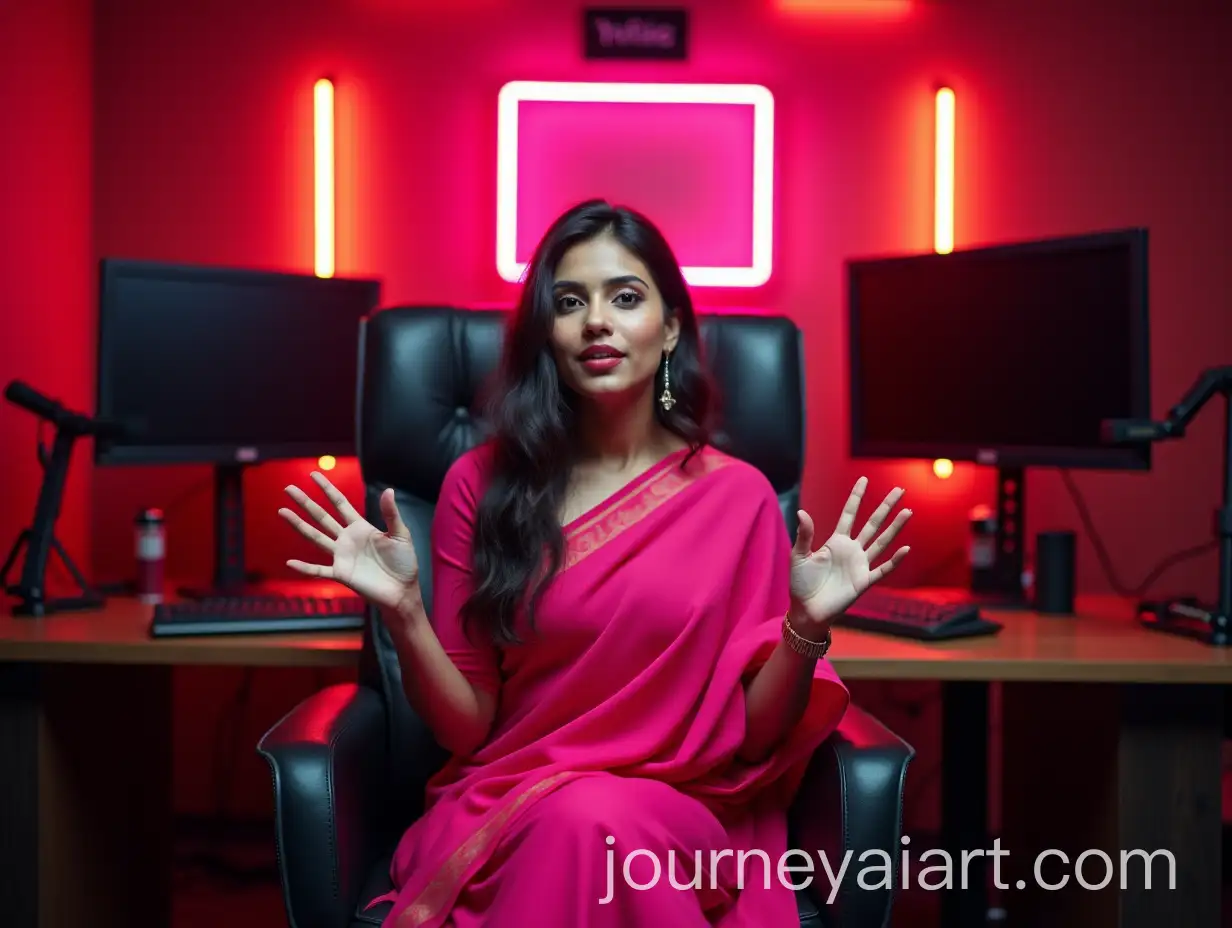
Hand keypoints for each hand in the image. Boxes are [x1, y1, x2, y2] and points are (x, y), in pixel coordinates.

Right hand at [278, 471, 419, 612]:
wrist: (402, 590)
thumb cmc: (404, 563)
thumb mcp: (400, 535)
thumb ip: (391, 514)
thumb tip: (388, 490)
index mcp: (360, 527)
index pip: (339, 503)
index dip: (327, 489)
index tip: (313, 474)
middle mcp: (347, 539)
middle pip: (322, 517)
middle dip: (305, 502)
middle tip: (289, 488)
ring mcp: (341, 556)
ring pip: (315, 537)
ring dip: (298, 525)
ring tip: (282, 511)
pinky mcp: (341, 574)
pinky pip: (319, 571)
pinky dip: (305, 568)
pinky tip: (290, 562)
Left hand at [789, 477, 912, 633]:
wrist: (807, 611)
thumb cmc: (800, 584)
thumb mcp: (799, 556)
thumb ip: (804, 535)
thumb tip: (802, 512)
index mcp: (836, 541)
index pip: (849, 514)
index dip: (856, 497)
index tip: (864, 479)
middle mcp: (851, 550)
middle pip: (872, 524)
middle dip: (885, 507)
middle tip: (899, 490)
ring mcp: (860, 565)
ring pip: (881, 542)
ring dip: (895, 527)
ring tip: (908, 512)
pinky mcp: (864, 582)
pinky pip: (882, 569)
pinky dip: (894, 560)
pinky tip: (905, 549)